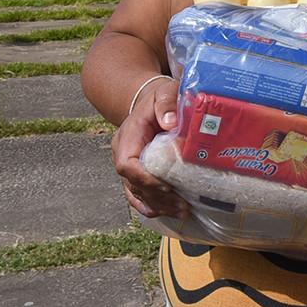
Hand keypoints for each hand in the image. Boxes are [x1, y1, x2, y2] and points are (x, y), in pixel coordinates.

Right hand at [111, 76, 186, 218]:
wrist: (152, 102)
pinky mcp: (138, 172)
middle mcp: (123, 154)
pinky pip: (139, 194)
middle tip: (183, 204)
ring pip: (137, 193)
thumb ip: (166, 104)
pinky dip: (152, 206)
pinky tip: (168, 213)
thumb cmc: (160, 97)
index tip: (167, 186)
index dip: (145, 178)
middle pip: (133, 184)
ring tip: (182, 211)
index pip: (127, 164)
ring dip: (158, 205)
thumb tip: (170, 122)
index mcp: (127, 138)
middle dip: (157, 196)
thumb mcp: (164, 93)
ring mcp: (129, 166)